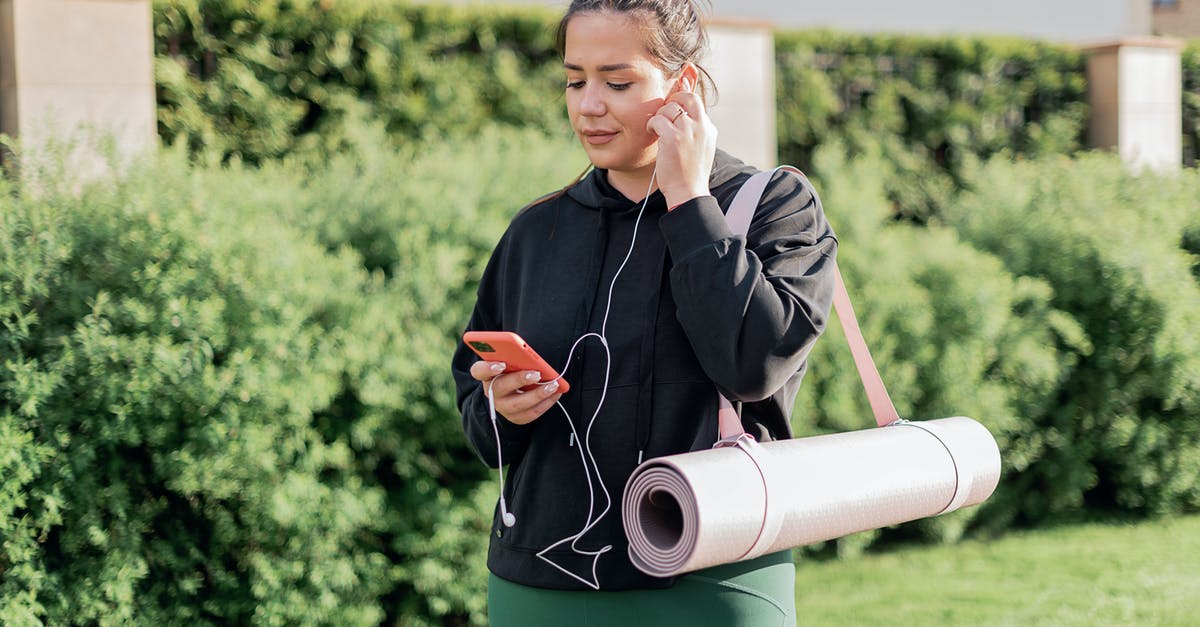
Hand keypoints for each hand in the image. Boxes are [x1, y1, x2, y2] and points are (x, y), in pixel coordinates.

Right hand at [470, 360, 562, 424]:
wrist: (515, 391)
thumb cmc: (514, 370)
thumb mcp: (512, 361)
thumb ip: (516, 356)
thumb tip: (530, 356)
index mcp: (486, 374)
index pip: (479, 371)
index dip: (488, 368)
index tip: (501, 364)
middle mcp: (491, 392)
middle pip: (500, 388)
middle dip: (519, 380)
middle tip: (536, 374)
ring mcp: (502, 407)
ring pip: (517, 404)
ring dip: (537, 394)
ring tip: (553, 385)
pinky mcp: (515, 417)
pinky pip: (530, 413)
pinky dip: (546, 403)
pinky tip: (556, 393)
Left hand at [646, 87, 716, 208]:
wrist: (688, 193)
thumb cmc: (689, 174)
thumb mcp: (698, 148)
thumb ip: (694, 130)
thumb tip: (681, 112)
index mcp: (709, 129)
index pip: (696, 104)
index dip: (682, 104)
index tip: (672, 111)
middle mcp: (702, 127)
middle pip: (688, 97)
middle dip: (674, 99)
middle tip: (664, 112)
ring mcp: (688, 131)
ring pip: (670, 107)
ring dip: (659, 115)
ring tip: (657, 128)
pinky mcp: (674, 138)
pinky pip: (658, 119)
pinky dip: (652, 124)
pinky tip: (652, 133)